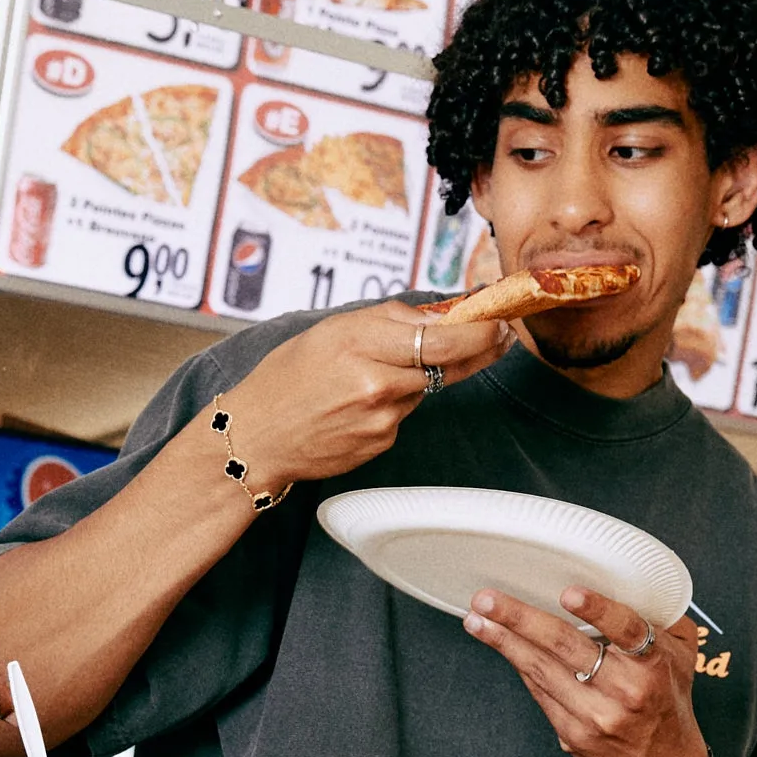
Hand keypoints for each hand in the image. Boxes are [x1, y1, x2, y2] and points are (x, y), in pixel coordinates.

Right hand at [206, 296, 509, 497]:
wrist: (256, 437)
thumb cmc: (287, 378)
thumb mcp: (330, 330)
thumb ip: (388, 319)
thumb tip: (442, 313)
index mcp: (362, 344)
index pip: (442, 337)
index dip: (481, 331)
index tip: (500, 322)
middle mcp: (377, 383)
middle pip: (448, 365)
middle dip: (476, 350)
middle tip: (497, 337)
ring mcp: (382, 418)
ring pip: (424, 390)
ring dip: (418, 378)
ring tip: (372, 376)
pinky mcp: (381, 443)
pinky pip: (403, 415)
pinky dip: (393, 405)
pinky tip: (357, 406)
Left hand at [463, 583, 707, 756]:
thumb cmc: (668, 700)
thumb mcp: (681, 655)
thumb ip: (662, 619)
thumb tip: (633, 579)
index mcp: (654, 666)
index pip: (628, 631)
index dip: (599, 611)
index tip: (569, 594)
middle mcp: (624, 692)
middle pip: (567, 647)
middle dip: (522, 620)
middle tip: (488, 600)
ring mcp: (595, 715)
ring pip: (542, 670)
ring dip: (504, 642)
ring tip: (476, 620)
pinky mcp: (571, 733)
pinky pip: (539, 690)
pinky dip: (518, 663)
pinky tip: (498, 643)